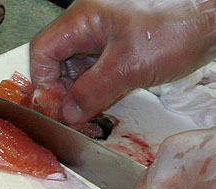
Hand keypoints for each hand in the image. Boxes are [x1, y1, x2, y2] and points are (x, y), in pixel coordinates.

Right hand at [30, 0, 215, 124]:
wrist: (214, 17)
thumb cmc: (177, 26)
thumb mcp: (128, 66)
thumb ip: (91, 92)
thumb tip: (68, 114)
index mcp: (83, 19)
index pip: (43, 50)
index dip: (43, 82)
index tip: (54, 107)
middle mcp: (89, 25)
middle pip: (57, 61)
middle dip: (61, 91)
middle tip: (71, 117)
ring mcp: (104, 35)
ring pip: (77, 68)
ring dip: (78, 94)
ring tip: (87, 115)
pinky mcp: (120, 46)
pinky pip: (96, 70)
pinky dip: (95, 89)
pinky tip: (101, 104)